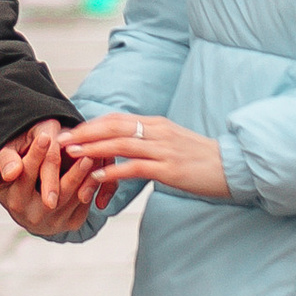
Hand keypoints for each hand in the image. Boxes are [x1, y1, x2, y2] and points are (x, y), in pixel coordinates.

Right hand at [0, 118, 99, 238]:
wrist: (31, 215)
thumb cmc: (13, 190)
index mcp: (15, 202)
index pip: (26, 177)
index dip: (35, 157)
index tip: (45, 137)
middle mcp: (34, 216)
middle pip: (54, 190)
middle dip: (65, 169)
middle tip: (76, 149)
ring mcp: (55, 222)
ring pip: (73, 196)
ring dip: (82, 176)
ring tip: (89, 155)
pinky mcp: (72, 223)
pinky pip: (85, 202)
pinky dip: (90, 185)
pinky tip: (95, 168)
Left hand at [58, 112, 231, 203]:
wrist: (235, 167)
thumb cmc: (202, 160)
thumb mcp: (173, 144)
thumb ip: (150, 142)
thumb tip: (128, 147)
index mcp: (157, 123)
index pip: (116, 118)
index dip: (91, 125)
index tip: (70, 131)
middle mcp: (158, 131)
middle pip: (113, 126)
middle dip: (85, 133)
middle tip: (61, 140)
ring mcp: (164, 149)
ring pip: (121, 143)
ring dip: (92, 149)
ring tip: (71, 155)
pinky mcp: (170, 168)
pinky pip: (136, 167)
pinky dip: (114, 171)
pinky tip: (98, 177)